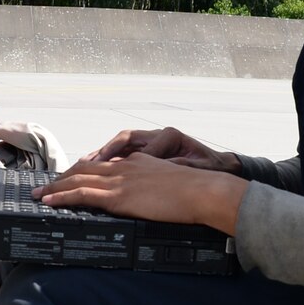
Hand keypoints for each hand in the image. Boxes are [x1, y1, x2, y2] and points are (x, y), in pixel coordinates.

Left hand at [34, 151, 247, 233]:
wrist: (204, 191)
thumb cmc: (196, 192)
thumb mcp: (173, 183)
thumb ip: (157, 185)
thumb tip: (151, 198)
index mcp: (139, 163)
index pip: (105, 165)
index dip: (84, 171)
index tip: (72, 177)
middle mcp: (126, 167)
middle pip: (86, 169)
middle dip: (64, 177)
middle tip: (47, 185)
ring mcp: (121, 180)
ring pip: (79, 180)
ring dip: (56, 187)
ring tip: (39, 194)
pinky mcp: (119, 195)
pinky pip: (82, 194)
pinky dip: (62, 196)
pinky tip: (50, 200)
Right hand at [82, 125, 240, 172]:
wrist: (219, 168)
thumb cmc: (209, 167)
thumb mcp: (197, 168)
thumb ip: (179, 166)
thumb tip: (164, 167)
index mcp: (170, 136)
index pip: (144, 146)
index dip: (127, 158)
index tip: (113, 168)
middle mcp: (158, 136)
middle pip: (125, 140)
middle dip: (106, 151)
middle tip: (88, 163)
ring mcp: (151, 143)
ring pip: (121, 146)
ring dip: (103, 155)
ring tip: (84, 164)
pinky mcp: (147, 152)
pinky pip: (124, 153)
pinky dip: (110, 160)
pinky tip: (97, 169)